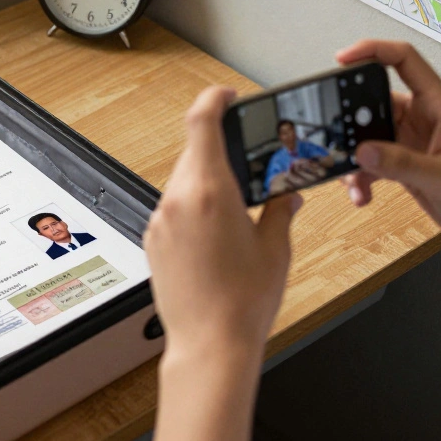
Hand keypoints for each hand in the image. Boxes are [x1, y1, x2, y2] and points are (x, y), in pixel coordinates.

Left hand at [145, 86, 303, 358]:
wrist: (210, 344)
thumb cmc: (242, 302)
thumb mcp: (276, 248)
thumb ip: (281, 212)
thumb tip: (287, 197)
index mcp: (210, 190)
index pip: (202, 121)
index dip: (214, 100)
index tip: (227, 96)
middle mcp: (178, 199)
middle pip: (194, 153)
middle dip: (221, 152)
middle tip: (247, 163)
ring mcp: (161, 220)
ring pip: (183, 181)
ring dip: (207, 182)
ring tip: (237, 208)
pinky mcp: (153, 239)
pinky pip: (173, 208)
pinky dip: (192, 208)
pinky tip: (215, 234)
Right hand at [337, 40, 440, 246]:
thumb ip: (402, 163)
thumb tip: (363, 151)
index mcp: (439, 105)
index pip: (404, 60)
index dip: (372, 50)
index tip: (342, 59)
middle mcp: (422, 117)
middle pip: (374, 99)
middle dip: (350, 118)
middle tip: (333, 136)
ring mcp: (410, 140)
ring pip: (367, 134)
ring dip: (353, 156)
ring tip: (349, 178)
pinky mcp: (402, 162)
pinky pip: (370, 160)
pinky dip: (360, 177)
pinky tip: (362, 195)